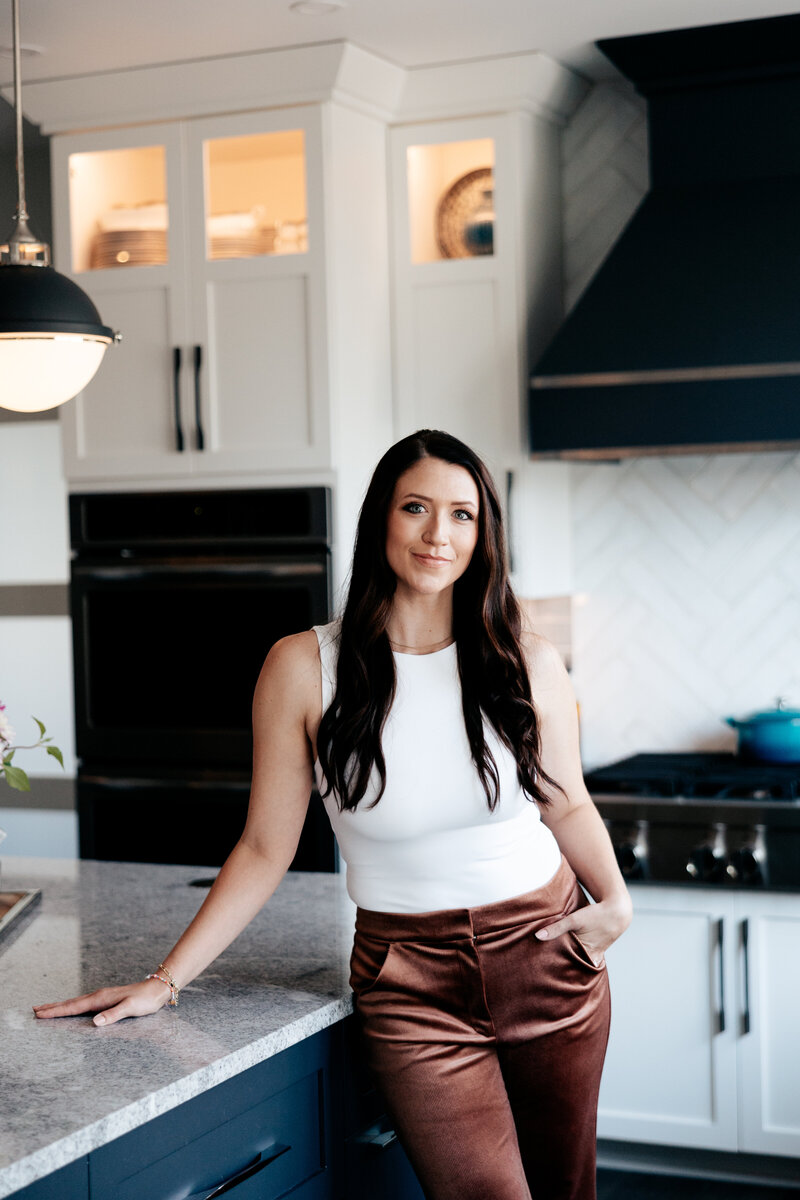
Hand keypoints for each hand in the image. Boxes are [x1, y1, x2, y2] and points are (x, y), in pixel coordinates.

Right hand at [32, 977, 171, 1025]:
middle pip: (70, 1003)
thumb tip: (95, 1022)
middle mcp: (98, 997)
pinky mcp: (105, 1001)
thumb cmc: (144, 1000)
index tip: (39, 1014)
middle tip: (34, 1009)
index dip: (56, 1011)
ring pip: (75, 1003)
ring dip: (59, 1006)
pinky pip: (83, 1005)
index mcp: (100, 999)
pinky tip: (71, 1010)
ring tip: (46, 1009)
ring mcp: (101, 998)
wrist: (156, 989)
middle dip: (52, 1007)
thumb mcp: (130, 1008)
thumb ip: (113, 1015)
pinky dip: (71, 1007)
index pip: (73, 1007)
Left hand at [534, 895, 631, 966]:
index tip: (547, 973)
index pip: (569, 966)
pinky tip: (571, 956)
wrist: (618, 910)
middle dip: (564, 967)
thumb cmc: (596, 915)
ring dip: (572, 961)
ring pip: (581, 961)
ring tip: (557, 967)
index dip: (559, 969)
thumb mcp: (574, 920)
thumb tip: (538, 936)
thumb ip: (556, 928)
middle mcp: (592, 957)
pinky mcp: (599, 947)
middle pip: (575, 965)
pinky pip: (587, 956)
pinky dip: (579, 956)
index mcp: (587, 953)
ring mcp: (597, 953)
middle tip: (548, 972)